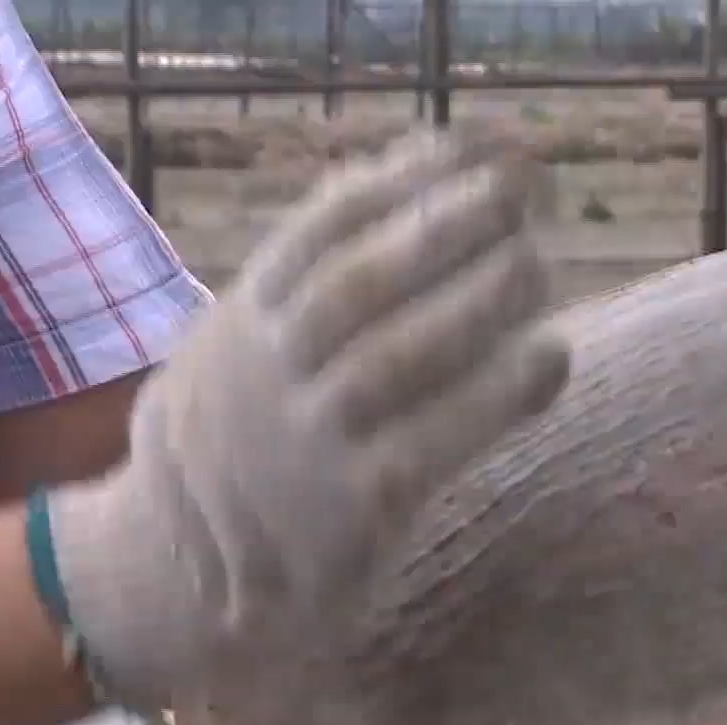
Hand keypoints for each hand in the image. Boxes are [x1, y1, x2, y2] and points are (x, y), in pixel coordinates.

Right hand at [48, 126, 569, 709]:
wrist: (176, 578)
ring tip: (539, 262)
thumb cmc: (246, 440)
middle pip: (359, 282)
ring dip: (475, 303)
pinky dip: (494, 397)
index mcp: (245, 317)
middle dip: (442, 224)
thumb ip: (314, 275)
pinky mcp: (350, 510)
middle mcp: (267, 371)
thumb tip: (415, 173)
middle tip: (523, 186)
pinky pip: (428, 443)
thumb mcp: (247, 346)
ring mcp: (306, 441)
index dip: (402, 180)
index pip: (322, 228)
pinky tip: (550, 358)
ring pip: (393, 357)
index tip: (475, 144)